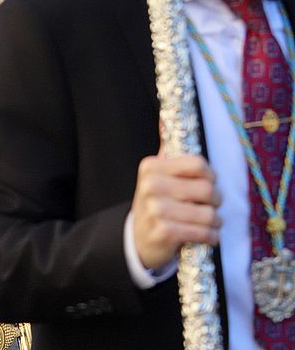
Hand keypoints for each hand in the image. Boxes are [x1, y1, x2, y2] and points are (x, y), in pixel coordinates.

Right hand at [131, 152, 219, 269]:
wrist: (138, 238)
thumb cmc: (157, 203)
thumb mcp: (157, 177)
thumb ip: (167, 152)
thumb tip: (165, 117)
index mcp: (152, 167)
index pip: (198, 164)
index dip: (209, 176)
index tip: (206, 183)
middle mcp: (152, 185)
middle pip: (208, 190)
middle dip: (215, 202)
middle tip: (209, 206)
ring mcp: (156, 209)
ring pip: (209, 214)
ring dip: (215, 222)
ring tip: (208, 223)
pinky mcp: (165, 232)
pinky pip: (204, 233)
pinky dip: (211, 237)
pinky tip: (205, 236)